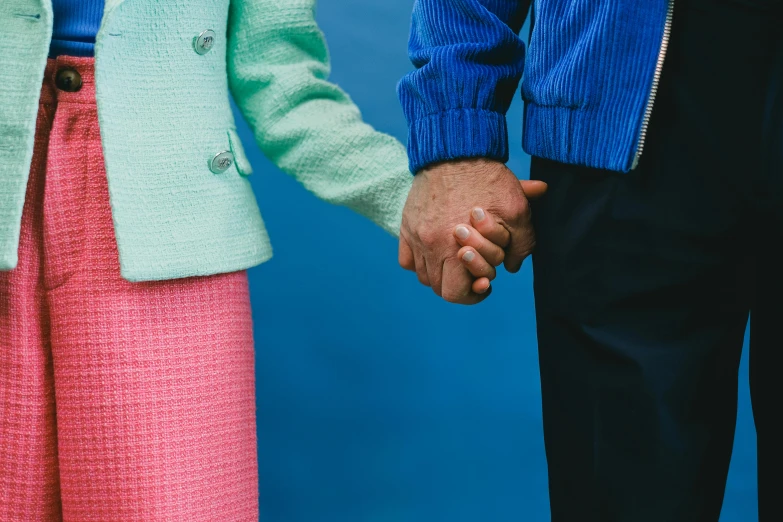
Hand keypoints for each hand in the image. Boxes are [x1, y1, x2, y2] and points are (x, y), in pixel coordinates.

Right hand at [398, 158, 545, 303]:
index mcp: (453, 247)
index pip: (455, 293)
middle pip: (438, 288)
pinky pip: (406, 260)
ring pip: (423, 276)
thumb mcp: (517, 210)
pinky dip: (420, 261)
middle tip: (474, 273)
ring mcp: (414, 235)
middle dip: (459, 285)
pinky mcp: (406, 225)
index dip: (474, 293)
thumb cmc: (488, 178)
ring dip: (442, 274)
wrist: (456, 148)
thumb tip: (513, 267)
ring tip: (458, 261)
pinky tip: (437, 252)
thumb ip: (522, 244)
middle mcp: (428, 245)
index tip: (486, 283)